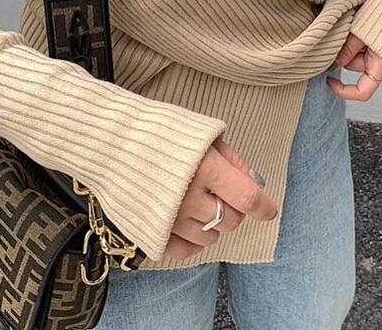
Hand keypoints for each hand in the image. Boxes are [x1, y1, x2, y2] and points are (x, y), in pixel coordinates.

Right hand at [163, 136, 277, 260]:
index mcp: (204, 168)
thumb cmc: (160, 131)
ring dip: (214, 223)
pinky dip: (194, 242)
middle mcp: (189, 196)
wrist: (113, 140)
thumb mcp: (202, 133)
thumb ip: (231, 158)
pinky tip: (191, 224)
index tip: (268, 209)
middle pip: (230, 219)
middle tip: (223, 194)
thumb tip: (253, 181)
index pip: (246, 198)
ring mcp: (170, 218)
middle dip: (234, 209)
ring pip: (211, 236)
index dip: (263, 206)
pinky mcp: (152, 231)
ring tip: (201, 203)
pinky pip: (185, 250)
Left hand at [327, 33, 381, 101]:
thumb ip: (346, 51)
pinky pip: (368, 47)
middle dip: (346, 54)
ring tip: (355, 27)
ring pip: (361, 55)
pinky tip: (361, 26)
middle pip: (357, 67)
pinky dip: (361, 40)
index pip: (362, 91)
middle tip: (343, 35)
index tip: (329, 79)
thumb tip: (335, 63)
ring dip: (353, 44)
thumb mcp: (359, 33)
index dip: (343, 90)